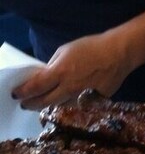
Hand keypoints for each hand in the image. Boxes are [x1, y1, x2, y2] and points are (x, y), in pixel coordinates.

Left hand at [12, 32, 135, 109]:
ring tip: (46, 102)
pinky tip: (69, 98)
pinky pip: (78, 104)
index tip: (16, 94)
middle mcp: (69, 88)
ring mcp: (83, 96)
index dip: (23, 92)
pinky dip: (71, 102)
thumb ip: (53, 65)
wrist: (118, 53)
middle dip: (32, 104)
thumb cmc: (91, 47)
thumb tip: (45, 76)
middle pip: (45, 102)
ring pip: (61, 106)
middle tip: (26, 104)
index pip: (34, 87)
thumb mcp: (65, 51)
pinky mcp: (95, 101)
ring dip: (51, 104)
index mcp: (59, 72)